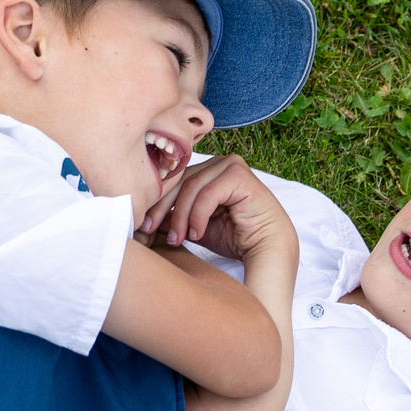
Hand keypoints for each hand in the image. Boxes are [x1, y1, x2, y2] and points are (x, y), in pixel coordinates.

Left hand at [141, 154, 296, 264]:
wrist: (266, 247)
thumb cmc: (233, 237)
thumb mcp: (194, 226)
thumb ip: (173, 217)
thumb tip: (145, 218)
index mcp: (207, 171)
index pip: (173, 181)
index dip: (156, 203)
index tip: (143, 227)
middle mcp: (218, 163)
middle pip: (179, 181)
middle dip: (162, 209)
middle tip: (151, 231)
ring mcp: (230, 165)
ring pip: (191, 187)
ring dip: (180, 216)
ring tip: (178, 239)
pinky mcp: (239, 174)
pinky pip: (208, 193)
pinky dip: (198, 215)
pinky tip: (196, 234)